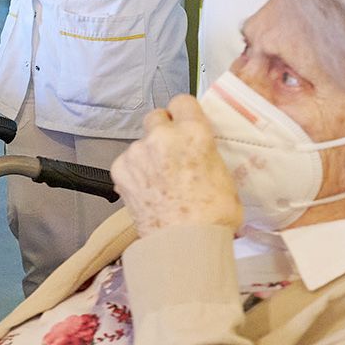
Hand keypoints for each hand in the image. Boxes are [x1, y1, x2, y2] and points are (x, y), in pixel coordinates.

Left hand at [112, 94, 244, 234]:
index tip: (184, 124)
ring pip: (140, 143)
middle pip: (156, 117)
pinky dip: (134, 173)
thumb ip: (207, 154)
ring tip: (158, 181)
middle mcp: (163, 136)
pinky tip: (146, 191)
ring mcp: (137, 152)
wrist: (184, 243)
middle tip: (170, 153)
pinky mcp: (119, 170)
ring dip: (148, 155)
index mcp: (194, 133)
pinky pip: (127, 162)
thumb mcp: (224, 176)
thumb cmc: (214, 215)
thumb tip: (199, 153)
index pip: (182, 102)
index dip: (183, 113)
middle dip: (162, 131)